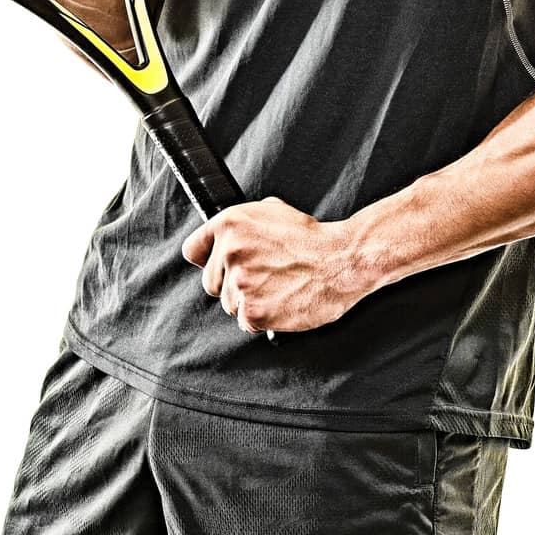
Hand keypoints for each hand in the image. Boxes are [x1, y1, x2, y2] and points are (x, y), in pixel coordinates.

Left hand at [181, 197, 366, 334]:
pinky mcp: (254, 311)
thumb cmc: (311, 238)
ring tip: (277, 288)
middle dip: (231, 284)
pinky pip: (246, 322)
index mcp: (230, 223)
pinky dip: (262, 318)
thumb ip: (242, 226)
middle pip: (210, 283)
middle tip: (260, 278)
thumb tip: (225, 238)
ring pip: (229, 304)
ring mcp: (240, 283)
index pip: (193, 250)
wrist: (341, 261)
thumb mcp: (271, 212)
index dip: (207, 260)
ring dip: (249, 301)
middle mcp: (230, 251)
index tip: (217, 265)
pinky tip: (280, 302)